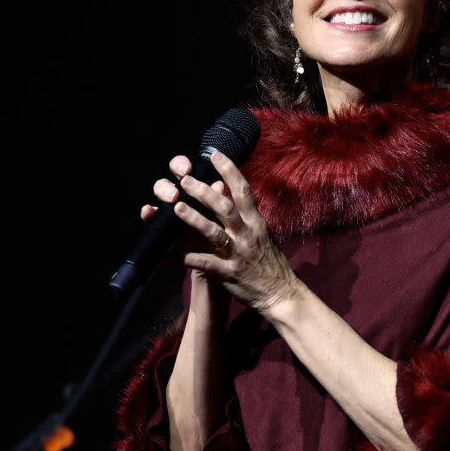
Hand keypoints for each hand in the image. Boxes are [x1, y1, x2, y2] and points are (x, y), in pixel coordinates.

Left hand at [147, 150, 297, 313]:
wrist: (281, 295)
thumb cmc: (271, 264)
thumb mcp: (264, 235)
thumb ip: (249, 217)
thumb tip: (235, 196)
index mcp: (256, 223)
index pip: (244, 191)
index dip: (229, 170)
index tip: (214, 155)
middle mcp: (248, 235)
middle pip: (225, 207)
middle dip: (204, 192)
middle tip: (185, 180)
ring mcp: (237, 254)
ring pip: (214, 232)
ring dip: (194, 218)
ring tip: (177, 207)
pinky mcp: (228, 273)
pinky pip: (204, 263)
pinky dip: (185, 257)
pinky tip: (168, 252)